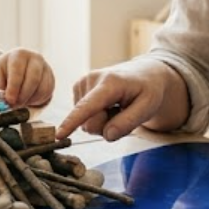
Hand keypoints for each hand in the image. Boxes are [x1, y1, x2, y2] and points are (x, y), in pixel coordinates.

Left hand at [0, 49, 55, 109]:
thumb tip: (0, 103)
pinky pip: (46, 93)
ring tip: (19, 101)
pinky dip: (37, 100)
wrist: (19, 68)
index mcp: (19, 54)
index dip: (14, 86)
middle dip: (23, 95)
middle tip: (15, 105)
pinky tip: (27, 99)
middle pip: (33, 79)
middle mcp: (35, 58)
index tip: (9, 100)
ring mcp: (46, 67)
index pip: (17, 69)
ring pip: (41, 89)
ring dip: (30, 100)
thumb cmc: (6, 72)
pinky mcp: (51, 78)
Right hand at [58, 59, 181, 141]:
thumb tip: (107, 135)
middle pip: (89, 123)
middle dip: (106, 126)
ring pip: (85, 122)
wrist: (144, 74)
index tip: (59, 134)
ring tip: (117, 107)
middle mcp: (91, 79)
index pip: (88, 106)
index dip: (72, 122)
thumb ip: (128, 122)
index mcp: (109, 83)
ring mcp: (83, 83)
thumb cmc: (148, 90)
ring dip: (103, 121)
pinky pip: (83, 116)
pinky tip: (108, 104)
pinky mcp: (78, 88)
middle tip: (123, 113)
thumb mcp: (148, 106)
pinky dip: (97, 115)